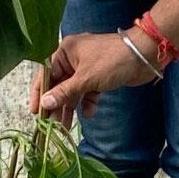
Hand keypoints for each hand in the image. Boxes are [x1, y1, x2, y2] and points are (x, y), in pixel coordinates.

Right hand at [30, 32, 157, 117]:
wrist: (143, 56)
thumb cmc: (111, 61)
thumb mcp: (85, 78)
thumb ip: (64, 92)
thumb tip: (45, 104)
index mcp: (65, 51)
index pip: (46, 74)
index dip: (40, 93)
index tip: (35, 112)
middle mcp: (73, 58)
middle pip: (59, 84)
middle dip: (56, 104)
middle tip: (49, 124)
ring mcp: (87, 67)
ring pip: (73, 90)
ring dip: (70, 106)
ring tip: (64, 126)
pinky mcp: (100, 76)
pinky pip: (88, 91)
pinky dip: (87, 102)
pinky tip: (87, 114)